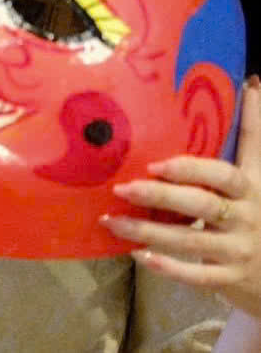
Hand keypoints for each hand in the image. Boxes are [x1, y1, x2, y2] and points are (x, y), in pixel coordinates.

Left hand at [100, 75, 260, 316]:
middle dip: (162, 197)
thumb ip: (253, 133)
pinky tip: (139, 256)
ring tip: (112, 221)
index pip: (225, 173)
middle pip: (203, 205)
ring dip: (149, 231)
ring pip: (192, 240)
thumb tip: (253, 81)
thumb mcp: (260, 171)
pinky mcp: (231, 277)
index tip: (157, 164)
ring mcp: (240, 249)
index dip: (193, 169)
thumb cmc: (259, 208)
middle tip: (123, 188)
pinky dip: (168, 267)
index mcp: (252, 188)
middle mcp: (248, 216)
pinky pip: (198, 275)